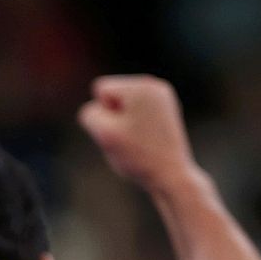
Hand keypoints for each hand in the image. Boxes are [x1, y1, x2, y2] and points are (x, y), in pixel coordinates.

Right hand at [78, 75, 198, 191]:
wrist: (170, 174)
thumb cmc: (136, 155)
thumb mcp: (103, 134)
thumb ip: (90, 113)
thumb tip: (99, 107)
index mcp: (141, 86)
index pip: (100, 88)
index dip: (103, 113)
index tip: (121, 129)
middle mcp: (154, 85)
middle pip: (112, 94)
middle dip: (113, 115)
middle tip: (130, 136)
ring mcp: (163, 96)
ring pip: (123, 104)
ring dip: (123, 121)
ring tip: (138, 138)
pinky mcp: (166, 109)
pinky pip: (135, 111)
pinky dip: (135, 124)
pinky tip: (146, 138)